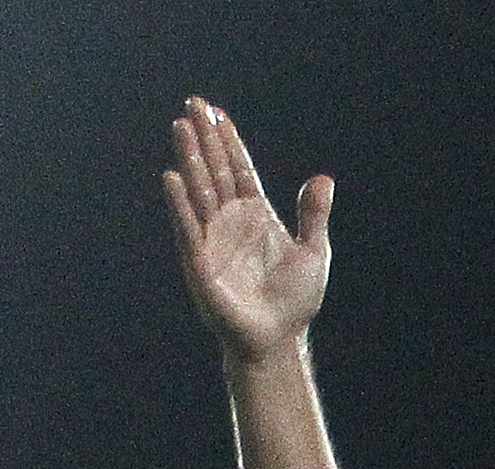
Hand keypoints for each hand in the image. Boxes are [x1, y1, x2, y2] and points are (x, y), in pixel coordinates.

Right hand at [164, 99, 331, 362]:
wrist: (277, 339)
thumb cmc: (293, 301)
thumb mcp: (313, 252)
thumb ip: (313, 215)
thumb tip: (323, 178)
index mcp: (255, 216)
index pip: (238, 169)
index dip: (228, 141)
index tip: (218, 113)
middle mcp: (231, 222)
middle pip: (215, 170)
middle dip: (205, 138)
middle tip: (192, 104)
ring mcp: (214, 239)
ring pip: (200, 190)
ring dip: (191, 159)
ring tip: (181, 126)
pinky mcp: (201, 262)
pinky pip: (189, 227)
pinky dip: (180, 204)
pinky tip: (172, 177)